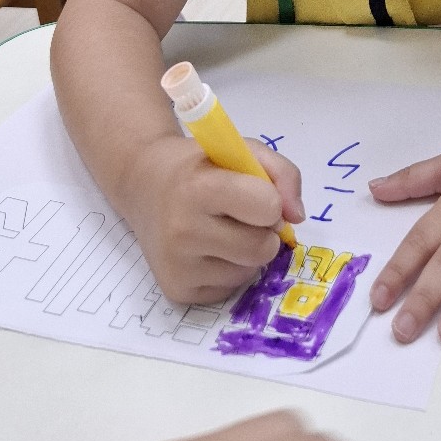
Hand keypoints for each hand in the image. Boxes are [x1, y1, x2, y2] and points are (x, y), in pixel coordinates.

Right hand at [120, 136, 304, 304]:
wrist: (144, 184)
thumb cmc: (199, 166)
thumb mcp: (241, 150)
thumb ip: (281, 173)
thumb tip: (297, 217)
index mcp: (199, 188)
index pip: (267, 207)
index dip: (270, 199)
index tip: (255, 192)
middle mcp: (183, 230)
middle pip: (262, 247)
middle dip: (263, 230)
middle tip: (242, 214)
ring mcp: (177, 265)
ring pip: (249, 271)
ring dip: (248, 252)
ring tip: (222, 228)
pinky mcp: (177, 290)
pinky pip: (230, 288)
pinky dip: (230, 269)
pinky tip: (208, 248)